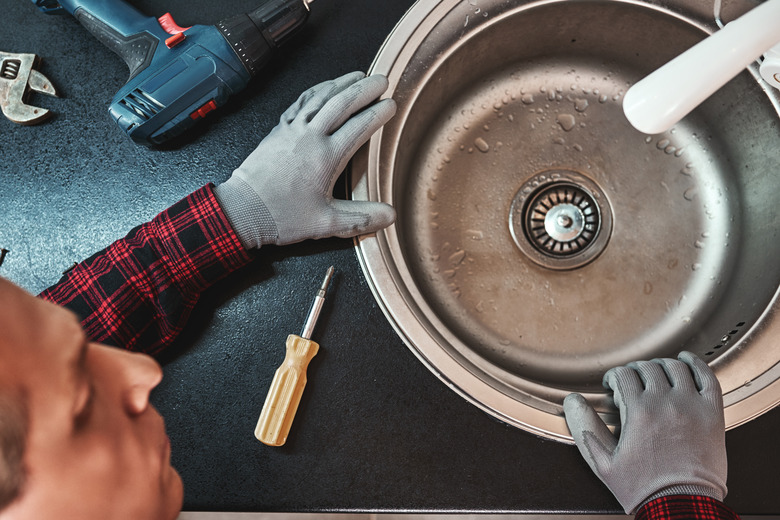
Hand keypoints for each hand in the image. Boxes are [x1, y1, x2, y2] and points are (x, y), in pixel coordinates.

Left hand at [215, 71, 396, 247]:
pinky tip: (323, 88)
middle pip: (342, 103)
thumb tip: (389, 216)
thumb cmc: (281, 216)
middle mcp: (310, 138)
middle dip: (365, 89)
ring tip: (358, 76)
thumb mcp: (326, 224)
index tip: (391, 105)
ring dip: (342, 83)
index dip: (378, 113)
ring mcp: (292, 131)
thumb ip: (360, 218)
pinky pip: (301, 102)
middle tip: (381, 80)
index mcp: (326, 157)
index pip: (359, 127)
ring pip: (321, 98)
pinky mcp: (279, 130)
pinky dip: (316, 90)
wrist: (242, 210)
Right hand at [563, 351, 726, 513]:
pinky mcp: (711, 413)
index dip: (614, 377)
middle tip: (632, 381)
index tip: (613, 385)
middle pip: (648, 367)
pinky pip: (707, 377)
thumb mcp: (603, 461)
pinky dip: (697, 364)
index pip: (623, 375)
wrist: (681, 505)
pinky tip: (688, 362)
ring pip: (675, 367)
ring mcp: (691, 406)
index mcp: (639, 412)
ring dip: (661, 365)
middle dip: (635, 370)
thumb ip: (585, 427)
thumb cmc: (645, 488)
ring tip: (656, 373)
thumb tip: (573, 403)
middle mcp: (666, 403)